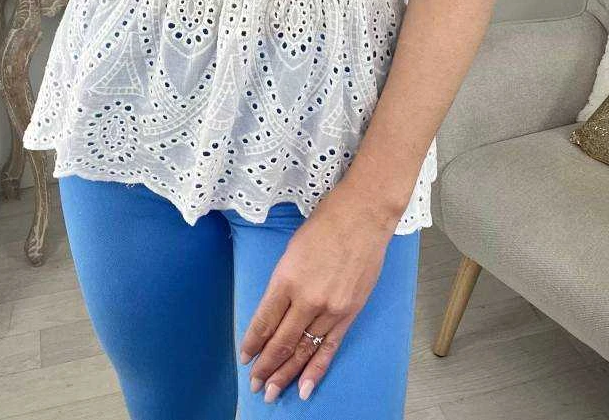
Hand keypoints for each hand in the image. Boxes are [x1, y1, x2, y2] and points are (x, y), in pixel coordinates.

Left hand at [239, 184, 397, 403]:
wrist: (363, 216)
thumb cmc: (325, 224)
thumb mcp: (291, 250)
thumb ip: (283, 283)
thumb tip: (276, 311)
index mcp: (286, 279)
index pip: (264, 321)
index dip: (252, 343)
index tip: (245, 357)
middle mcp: (306, 299)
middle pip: (281, 342)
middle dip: (265, 366)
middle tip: (254, 385)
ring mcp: (330, 309)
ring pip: (303, 350)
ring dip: (286, 374)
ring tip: (271, 392)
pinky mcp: (349, 314)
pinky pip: (329, 348)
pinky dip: (316, 370)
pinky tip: (305, 388)